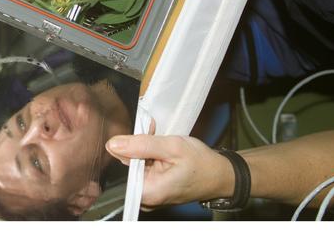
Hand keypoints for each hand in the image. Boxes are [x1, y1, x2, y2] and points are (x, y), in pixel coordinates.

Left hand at [105, 134, 233, 208]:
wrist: (220, 175)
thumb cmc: (202, 163)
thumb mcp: (172, 147)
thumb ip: (141, 145)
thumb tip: (113, 144)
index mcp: (148, 192)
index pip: (123, 165)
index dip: (131, 146)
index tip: (145, 135)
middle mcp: (146, 198)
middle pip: (128, 165)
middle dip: (139, 146)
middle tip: (155, 134)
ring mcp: (149, 195)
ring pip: (135, 165)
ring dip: (144, 150)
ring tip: (161, 141)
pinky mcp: (153, 189)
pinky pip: (143, 169)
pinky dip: (149, 156)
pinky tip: (161, 149)